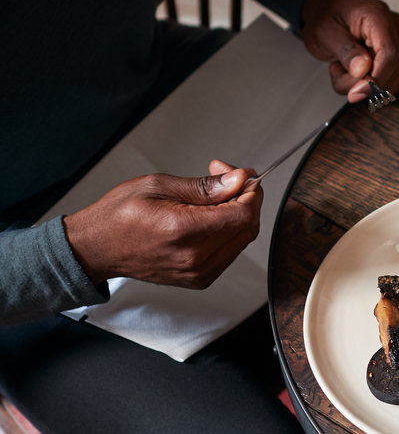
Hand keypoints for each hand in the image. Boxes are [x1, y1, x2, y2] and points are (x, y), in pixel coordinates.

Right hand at [64, 160, 263, 287]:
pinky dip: (228, 231)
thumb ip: (204, 186)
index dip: (248, 190)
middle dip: (245, 198)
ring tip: (213, 196)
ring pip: (242, 239)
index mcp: (185, 233)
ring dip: (238, 214)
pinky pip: (230, 251)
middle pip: (248, 226)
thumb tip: (238, 180)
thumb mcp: (158, 186)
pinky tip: (210, 216)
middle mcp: (196, 259)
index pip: (244, 213)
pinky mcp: (200, 279)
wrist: (96, 249)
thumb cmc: (118, 216)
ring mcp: (199, 273)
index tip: (237, 175)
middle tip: (225, 178)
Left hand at [300, 0, 398, 102]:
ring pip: (398, 78)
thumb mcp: (324, 33)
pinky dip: (375, 85)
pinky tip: (358, 72)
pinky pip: (396, 80)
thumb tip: (363, 69)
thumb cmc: (326, 18)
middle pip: (397, 68)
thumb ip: (345, 51)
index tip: (357, 92)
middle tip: (340, 75)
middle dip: (368, 84)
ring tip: (346, 69)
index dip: (376, 79)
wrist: (330, 13)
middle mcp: (397, 27)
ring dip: (369, 85)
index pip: (390, 54)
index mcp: (378, 15)